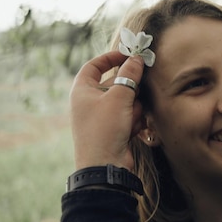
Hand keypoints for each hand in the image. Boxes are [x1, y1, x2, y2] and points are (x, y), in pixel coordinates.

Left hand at [69, 51, 144, 170]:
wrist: (105, 166)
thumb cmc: (105, 129)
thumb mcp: (119, 97)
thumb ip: (129, 75)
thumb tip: (137, 58)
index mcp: (82, 90)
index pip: (94, 66)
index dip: (110, 58)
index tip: (128, 55)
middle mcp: (89, 102)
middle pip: (115, 83)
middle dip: (129, 89)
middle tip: (139, 88)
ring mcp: (101, 116)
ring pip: (125, 100)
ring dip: (134, 107)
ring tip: (132, 118)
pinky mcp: (113, 129)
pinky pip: (129, 116)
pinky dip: (134, 120)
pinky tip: (132, 130)